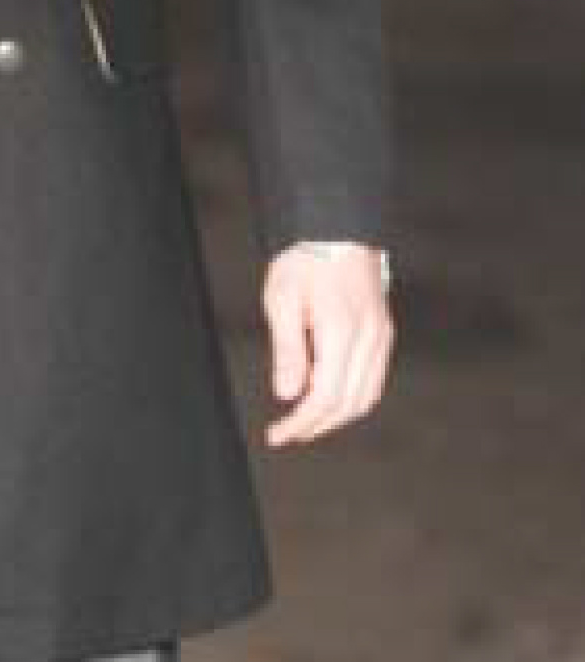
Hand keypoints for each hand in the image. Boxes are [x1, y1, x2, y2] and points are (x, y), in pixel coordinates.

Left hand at [263, 243, 393, 448]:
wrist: (337, 227)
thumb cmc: (306, 259)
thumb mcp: (282, 300)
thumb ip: (287, 351)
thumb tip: (288, 395)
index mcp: (342, 331)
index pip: (324, 397)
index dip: (300, 423)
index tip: (276, 434)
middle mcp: (369, 339)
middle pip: (348, 405)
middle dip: (316, 426)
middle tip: (287, 433)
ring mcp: (381, 336)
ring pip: (366, 397)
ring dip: (336, 417)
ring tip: (306, 422)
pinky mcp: (384, 332)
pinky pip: (374, 380)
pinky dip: (353, 399)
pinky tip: (331, 399)